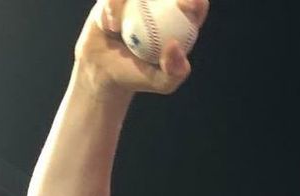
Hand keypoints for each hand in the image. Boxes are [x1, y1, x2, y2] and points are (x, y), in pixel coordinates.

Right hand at [74, 0, 208, 95]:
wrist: (103, 71)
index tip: (187, 6)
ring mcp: (136, 0)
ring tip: (115, 28)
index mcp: (179, 23)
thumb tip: (175, 44)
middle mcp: (159, 7)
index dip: (196, 3)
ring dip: (124, 4)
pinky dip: (112, 8)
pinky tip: (110, 27)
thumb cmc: (136, 76)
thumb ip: (175, 71)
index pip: (195, 7)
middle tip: (167, 3)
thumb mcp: (161, 83)